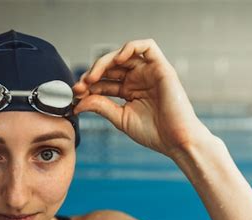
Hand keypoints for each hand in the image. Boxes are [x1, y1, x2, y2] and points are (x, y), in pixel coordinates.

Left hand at [73, 39, 211, 157]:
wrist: (176, 141)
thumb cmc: (153, 133)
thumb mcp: (120, 118)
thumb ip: (100, 106)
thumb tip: (77, 103)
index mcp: (128, 90)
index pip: (103, 81)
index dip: (87, 85)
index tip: (75, 95)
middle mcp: (137, 79)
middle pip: (110, 66)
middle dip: (91, 73)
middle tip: (80, 86)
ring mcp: (149, 72)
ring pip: (123, 54)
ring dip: (104, 62)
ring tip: (93, 77)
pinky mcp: (162, 68)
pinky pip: (147, 46)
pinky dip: (130, 48)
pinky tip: (116, 60)